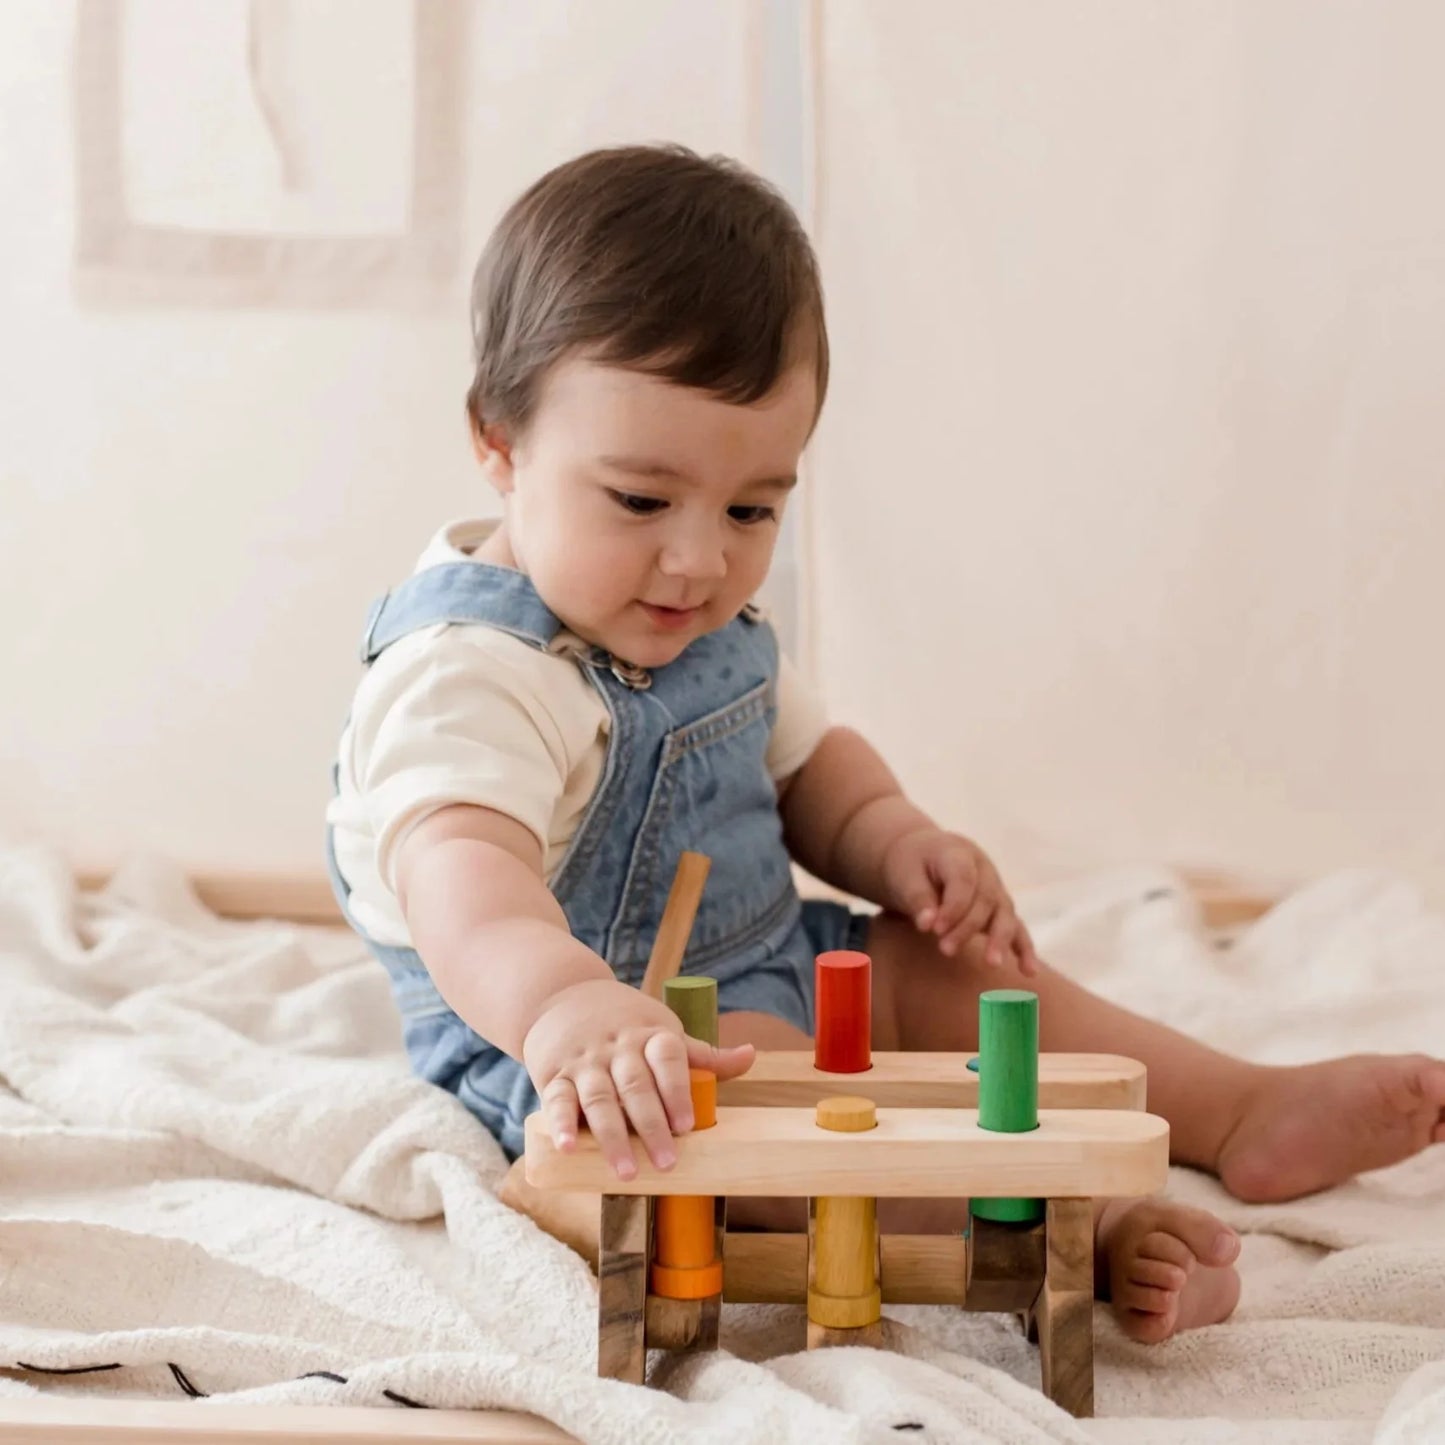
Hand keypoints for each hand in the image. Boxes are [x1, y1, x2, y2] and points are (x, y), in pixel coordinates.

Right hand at [522, 978, 754, 1179]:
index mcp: (649, 1034)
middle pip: (635, 1086)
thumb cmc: (624, 1021)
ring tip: (627, 1171)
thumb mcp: (662, 1028)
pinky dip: (561, 1124)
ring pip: (599, 1099)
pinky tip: (567, 1148)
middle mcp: (617, 1047)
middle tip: (667, 1162)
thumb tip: (750, 1056)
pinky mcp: (553, 1075)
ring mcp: (585, 1061)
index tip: (687, 1125)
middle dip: (651, 1126)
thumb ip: (701, 1053)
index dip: (677, 1091)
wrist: (561, 994)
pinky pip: (558, 1100)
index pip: (667, 1058)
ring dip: (612, 1136)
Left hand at [880, 828, 1039, 974]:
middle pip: (986, 899)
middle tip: (946, 950)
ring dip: (1000, 939)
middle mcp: (983, 869)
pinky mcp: (998, 908)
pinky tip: (1028, 971)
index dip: (953, 907)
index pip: (963, 881)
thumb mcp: (904, 875)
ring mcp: (995, 888)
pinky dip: (1023, 948)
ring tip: (992, 963)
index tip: (935, 930)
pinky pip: (1015, 927)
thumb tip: (928, 925)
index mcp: (958, 853)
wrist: (919, 856)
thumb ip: (917, 898)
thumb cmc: (909, 865)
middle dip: (968, 927)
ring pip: (1005, 913)